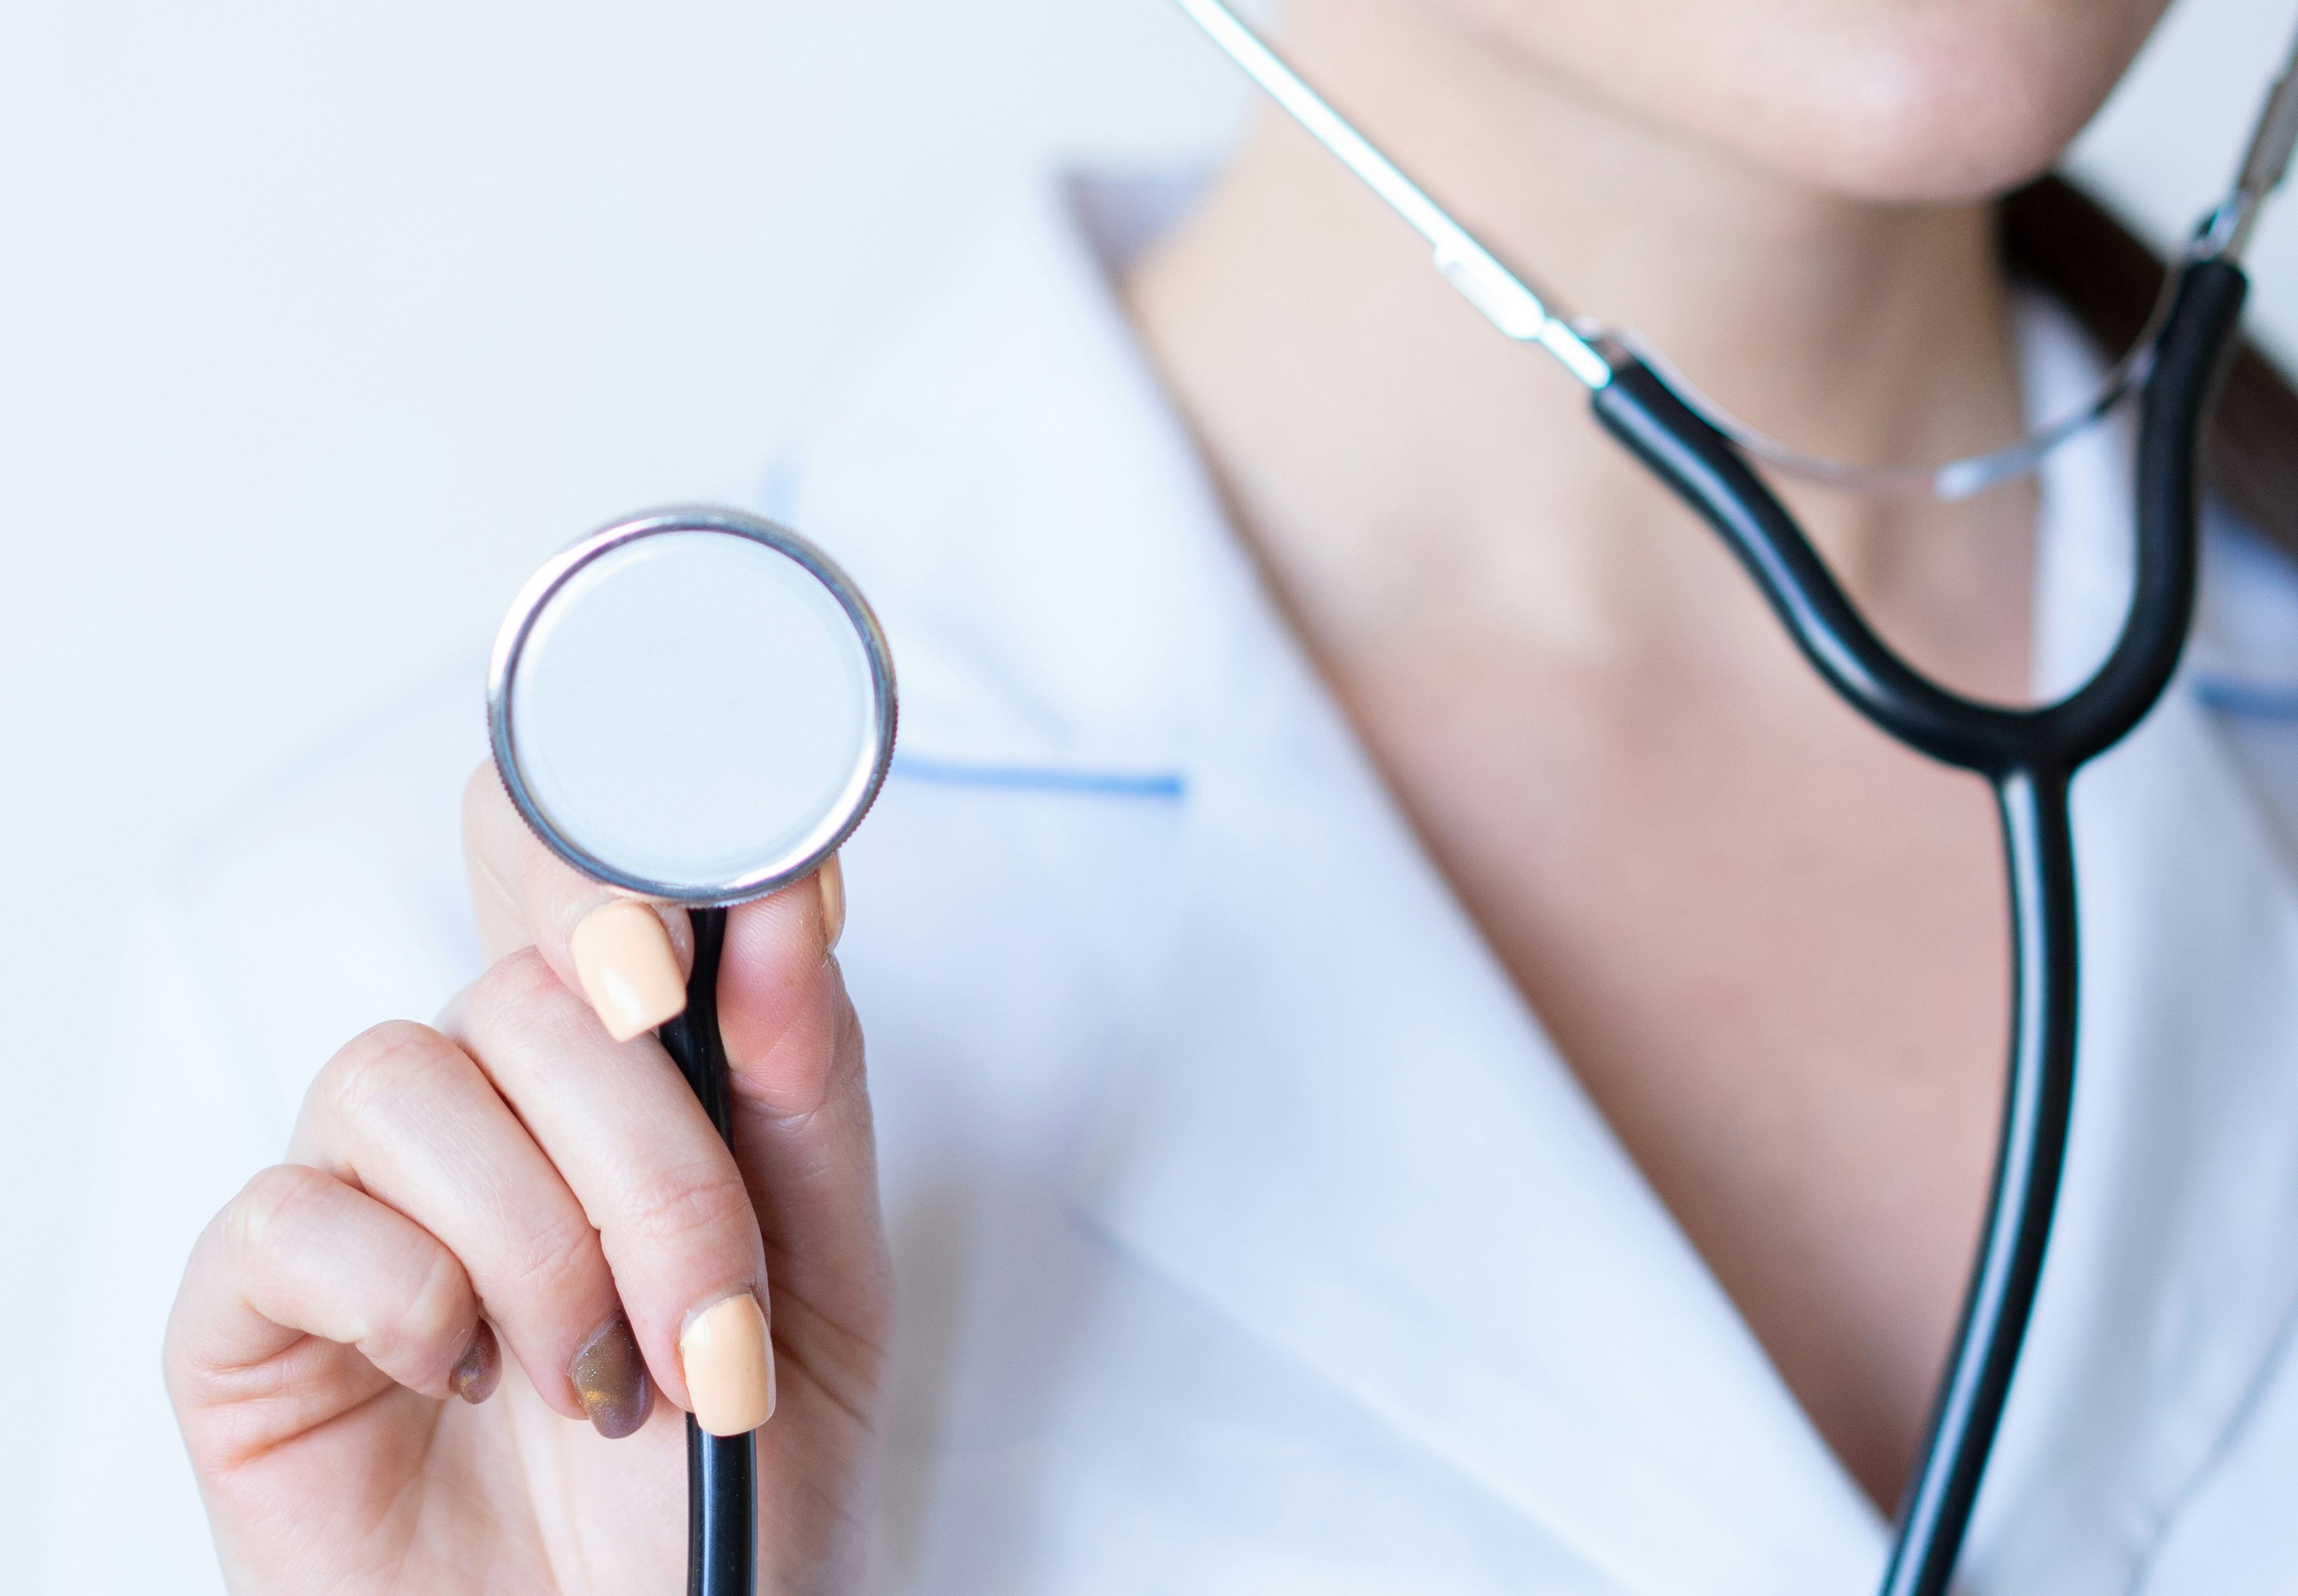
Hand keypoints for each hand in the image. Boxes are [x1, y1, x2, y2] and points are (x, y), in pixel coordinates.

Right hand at [166, 766, 889, 1594]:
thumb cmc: (741, 1480)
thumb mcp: (825, 1272)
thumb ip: (804, 1076)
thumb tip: (792, 892)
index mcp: (619, 1074)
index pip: (567, 865)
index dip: (602, 843)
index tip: (688, 936)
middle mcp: (486, 1107)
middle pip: (522, 981)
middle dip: (647, 1152)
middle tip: (711, 1316)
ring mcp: (360, 1197)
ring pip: (401, 1075)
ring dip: (541, 1244)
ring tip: (604, 1386)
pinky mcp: (250, 1309)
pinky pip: (291, 1215)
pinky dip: (410, 1300)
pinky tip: (465, 1384)